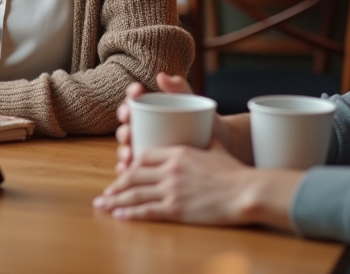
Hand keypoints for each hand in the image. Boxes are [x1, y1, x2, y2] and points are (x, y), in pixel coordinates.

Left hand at [94, 141, 299, 228]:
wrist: (246, 192)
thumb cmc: (236, 172)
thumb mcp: (217, 149)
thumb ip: (207, 142)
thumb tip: (209, 134)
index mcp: (178, 152)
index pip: (145, 155)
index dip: (131, 164)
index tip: (124, 171)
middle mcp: (170, 169)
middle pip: (134, 174)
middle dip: (117, 184)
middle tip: (105, 192)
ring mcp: (171, 189)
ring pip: (135, 193)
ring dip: (116, 199)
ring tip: (103, 205)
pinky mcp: (176, 209)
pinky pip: (147, 211)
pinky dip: (130, 213)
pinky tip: (119, 215)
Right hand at [114, 73, 253, 172]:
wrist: (221, 142)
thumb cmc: (203, 120)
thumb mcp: (193, 103)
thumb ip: (179, 88)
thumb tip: (162, 76)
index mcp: (148, 110)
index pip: (134, 100)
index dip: (131, 94)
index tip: (137, 92)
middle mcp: (142, 128)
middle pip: (127, 126)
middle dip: (124, 128)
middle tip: (130, 130)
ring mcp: (144, 147)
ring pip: (127, 149)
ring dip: (123, 151)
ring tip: (129, 155)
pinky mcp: (149, 166)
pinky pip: (134, 169)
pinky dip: (127, 170)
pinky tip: (127, 171)